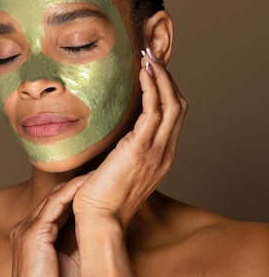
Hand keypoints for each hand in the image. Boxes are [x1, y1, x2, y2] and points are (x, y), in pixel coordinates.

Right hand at [10, 174, 89, 276]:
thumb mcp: (69, 263)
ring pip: (55, 196)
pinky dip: (74, 192)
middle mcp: (24, 227)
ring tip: (99, 171)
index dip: (76, 192)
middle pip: (54, 196)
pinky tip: (90, 184)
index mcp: (29, 235)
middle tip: (101, 169)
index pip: (54, 205)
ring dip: (78, 182)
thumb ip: (76, 241)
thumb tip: (96, 224)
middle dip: (78, 183)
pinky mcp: (32, 235)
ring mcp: (25, 229)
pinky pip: (56, 205)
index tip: (98, 182)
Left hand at [73, 50, 187, 226]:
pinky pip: (153, 112)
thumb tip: (106, 132)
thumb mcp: (115, 169)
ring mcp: (156, 152)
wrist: (98, 219)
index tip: (152, 70)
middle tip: (152, 56)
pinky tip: (142, 74)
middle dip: (167, 78)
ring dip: (161, 77)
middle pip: (178, 106)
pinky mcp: (140, 149)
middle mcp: (164, 153)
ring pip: (171, 105)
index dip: (166, 90)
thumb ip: (119, 150)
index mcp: (160, 157)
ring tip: (149, 58)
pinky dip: (151, 89)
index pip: (172, 117)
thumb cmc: (100, 197)